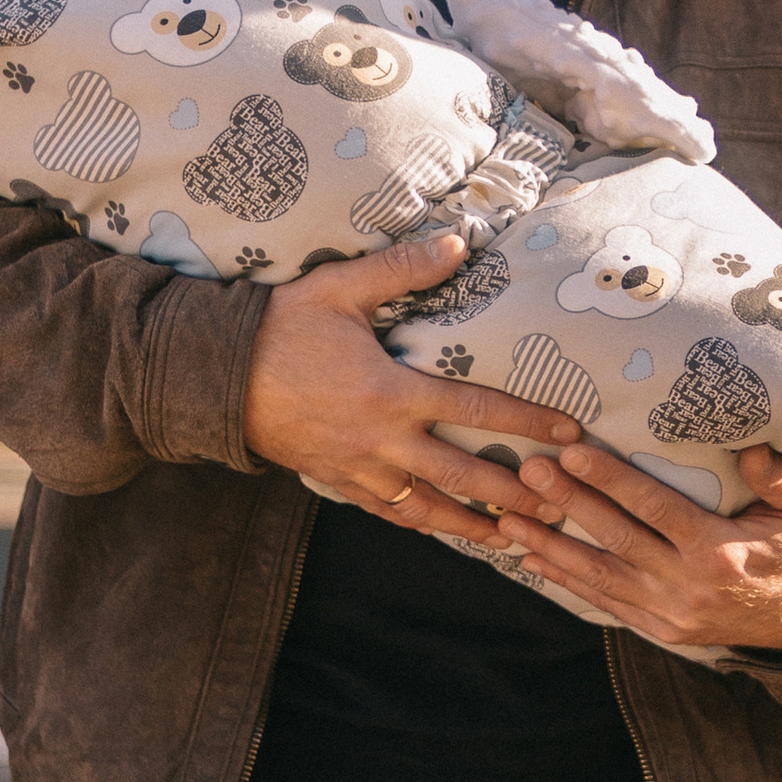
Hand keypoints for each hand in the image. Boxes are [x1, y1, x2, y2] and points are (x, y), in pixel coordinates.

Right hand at [239, 232, 579, 541]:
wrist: (211, 376)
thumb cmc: (278, 327)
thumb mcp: (338, 288)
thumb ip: (402, 268)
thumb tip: (458, 242)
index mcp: (391, 392)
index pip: (476, 411)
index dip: (528, 423)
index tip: (571, 435)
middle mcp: (382, 440)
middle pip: (464, 476)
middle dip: (516, 493)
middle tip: (561, 507)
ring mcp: (358, 468)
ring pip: (429, 507)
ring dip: (475, 525)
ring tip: (518, 538)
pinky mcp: (336, 481)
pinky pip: (388, 511)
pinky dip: (421, 524)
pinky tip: (446, 530)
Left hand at [498, 441, 781, 655]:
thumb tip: (750, 447)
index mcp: (720, 551)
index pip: (656, 509)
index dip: (613, 480)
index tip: (574, 452)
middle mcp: (688, 586)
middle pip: (617, 539)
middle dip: (569, 503)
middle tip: (528, 472)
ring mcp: (670, 613)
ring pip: (600, 576)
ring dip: (550, 546)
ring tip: (508, 518)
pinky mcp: (660, 629)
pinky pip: (605, 602)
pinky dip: (566, 582)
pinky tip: (532, 560)